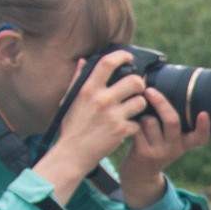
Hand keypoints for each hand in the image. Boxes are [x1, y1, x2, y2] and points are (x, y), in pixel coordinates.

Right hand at [35, 52, 148, 200]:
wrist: (73, 153)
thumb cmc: (71, 127)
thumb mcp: (69, 100)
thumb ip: (78, 79)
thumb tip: (84, 61)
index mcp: (88, 89)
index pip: (108, 63)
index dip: (122, 56)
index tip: (128, 58)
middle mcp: (102, 100)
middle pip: (134, 81)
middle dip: (139, 84)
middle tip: (136, 89)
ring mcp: (113, 115)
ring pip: (141, 101)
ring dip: (139, 105)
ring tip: (132, 109)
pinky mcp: (121, 131)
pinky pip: (138, 122)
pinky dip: (135, 126)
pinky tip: (127, 128)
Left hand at [120, 87, 210, 209]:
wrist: (138, 177)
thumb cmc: (153, 148)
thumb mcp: (168, 140)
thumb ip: (169, 123)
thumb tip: (160, 88)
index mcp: (184, 144)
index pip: (200, 137)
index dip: (204, 126)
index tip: (204, 113)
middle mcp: (175, 149)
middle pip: (172, 120)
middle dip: (160, 102)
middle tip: (150, 90)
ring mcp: (159, 152)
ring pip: (150, 121)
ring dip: (142, 115)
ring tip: (140, 120)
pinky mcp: (143, 153)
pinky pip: (137, 128)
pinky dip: (132, 122)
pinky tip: (130, 126)